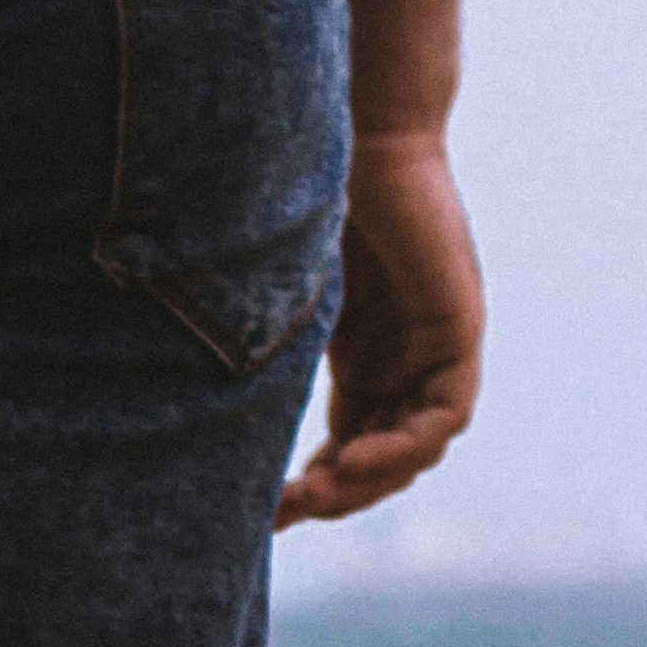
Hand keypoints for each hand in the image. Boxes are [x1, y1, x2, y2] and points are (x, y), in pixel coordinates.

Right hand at [278, 133, 481, 523]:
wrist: (361, 133)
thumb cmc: (307, 197)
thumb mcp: (280, 300)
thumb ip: (263, 354)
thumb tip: (188, 415)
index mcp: (365, 354)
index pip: (348, 445)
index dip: (312, 487)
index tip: (266, 513)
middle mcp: (404, 357)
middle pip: (382, 457)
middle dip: (336, 495)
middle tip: (285, 509)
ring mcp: (434, 345)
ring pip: (416, 446)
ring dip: (369, 480)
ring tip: (319, 491)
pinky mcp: (458, 327)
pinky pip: (446, 413)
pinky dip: (406, 445)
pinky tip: (358, 458)